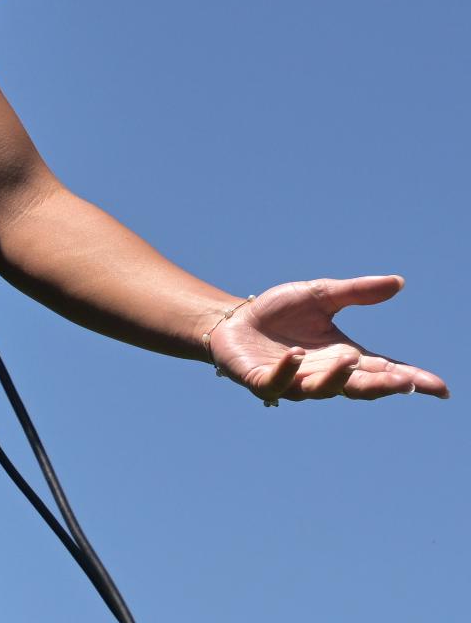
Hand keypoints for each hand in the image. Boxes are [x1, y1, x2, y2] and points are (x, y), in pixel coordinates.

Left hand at [208, 275, 449, 402]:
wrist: (232, 320)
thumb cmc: (278, 313)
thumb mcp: (321, 296)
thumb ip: (357, 292)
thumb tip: (398, 282)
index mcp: (343, 358)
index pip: (383, 371)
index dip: (411, 380)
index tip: (439, 388)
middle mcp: (323, 375)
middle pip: (359, 387)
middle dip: (382, 386)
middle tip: (404, 382)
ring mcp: (293, 382)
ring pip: (321, 389)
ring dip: (336, 377)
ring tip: (349, 358)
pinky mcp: (263, 382)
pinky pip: (278, 382)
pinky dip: (289, 370)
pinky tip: (296, 355)